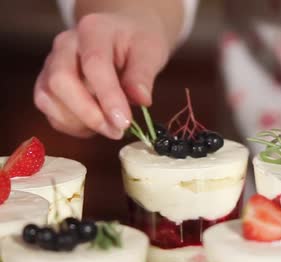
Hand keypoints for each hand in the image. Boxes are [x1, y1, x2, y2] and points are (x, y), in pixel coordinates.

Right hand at [34, 11, 171, 138]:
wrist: (124, 33)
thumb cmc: (137, 41)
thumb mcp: (150, 51)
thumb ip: (143, 74)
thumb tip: (141, 100)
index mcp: (93, 30)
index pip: (94, 64)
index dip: (108, 96)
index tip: (124, 121)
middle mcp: (65, 45)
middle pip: (60, 81)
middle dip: (88, 113)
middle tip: (117, 130)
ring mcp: (51, 65)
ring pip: (48, 99)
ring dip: (79, 122)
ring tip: (110, 127)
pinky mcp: (48, 85)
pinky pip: (51, 112)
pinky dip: (73, 125)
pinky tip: (97, 124)